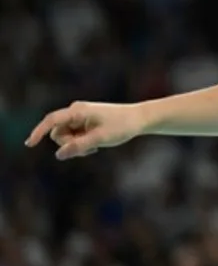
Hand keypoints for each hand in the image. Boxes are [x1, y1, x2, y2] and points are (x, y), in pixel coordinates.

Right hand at [25, 101, 146, 158]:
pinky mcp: (84, 123)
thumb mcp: (101, 138)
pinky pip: (73, 137)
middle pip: (58, 133)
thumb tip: (59, 154)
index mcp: (78, 110)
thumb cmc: (122, 126)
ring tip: (94, 147)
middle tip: (88, 150)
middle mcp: (76, 111)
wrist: (139, 119)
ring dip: (75, 146)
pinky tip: (95, 146)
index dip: (39, 131)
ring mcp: (80, 117)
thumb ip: (79, 146)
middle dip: (68, 145)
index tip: (30, 144)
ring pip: (65, 137)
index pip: (52, 120)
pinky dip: (81, 143)